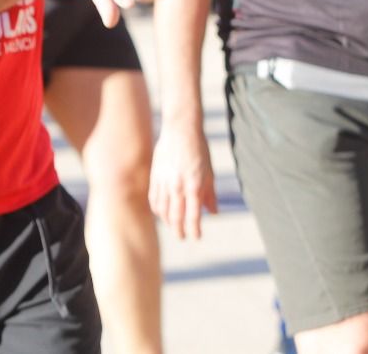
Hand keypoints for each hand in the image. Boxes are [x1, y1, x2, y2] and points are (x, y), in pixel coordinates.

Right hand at [149, 121, 218, 238]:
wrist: (181, 130)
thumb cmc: (199, 151)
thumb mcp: (210, 173)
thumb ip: (210, 195)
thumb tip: (213, 213)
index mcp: (194, 187)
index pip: (193, 216)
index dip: (194, 230)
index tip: (195, 237)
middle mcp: (178, 187)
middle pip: (175, 217)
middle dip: (179, 230)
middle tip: (182, 237)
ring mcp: (164, 182)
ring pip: (162, 209)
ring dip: (167, 221)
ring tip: (173, 225)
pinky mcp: (155, 176)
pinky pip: (153, 198)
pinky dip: (157, 208)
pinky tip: (161, 211)